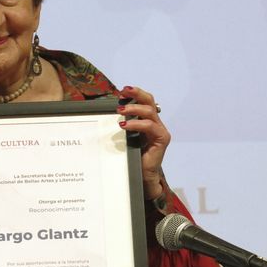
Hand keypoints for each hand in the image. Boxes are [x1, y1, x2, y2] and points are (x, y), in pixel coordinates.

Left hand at [117, 85, 168, 199]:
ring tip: (120, 110)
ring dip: (134, 108)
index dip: (135, 94)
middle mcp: (155, 123)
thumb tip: (105, 113)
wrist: (141, 175)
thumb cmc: (131, 156)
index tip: (122, 91)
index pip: (143, 101)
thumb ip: (121, 124)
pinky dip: (137, 124)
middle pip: (149, 102)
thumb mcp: (124, 137)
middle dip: (136, 94)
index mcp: (147, 120)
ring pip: (149, 112)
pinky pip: (150, 127)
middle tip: (123, 92)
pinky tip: (124, 125)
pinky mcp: (161, 139)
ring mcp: (159, 130)